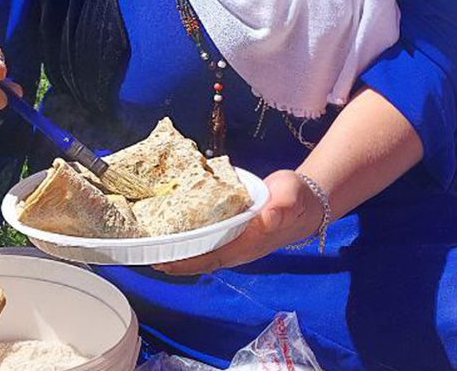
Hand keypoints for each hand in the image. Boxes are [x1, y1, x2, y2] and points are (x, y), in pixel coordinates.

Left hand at [153, 170, 322, 275]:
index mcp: (249, 241)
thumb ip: (281, 206)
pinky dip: (192, 244)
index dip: (187, 260)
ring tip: (154, 249)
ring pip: (205, 255)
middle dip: (175, 261)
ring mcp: (239, 245)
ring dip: (180, 254)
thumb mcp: (291, 195)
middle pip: (203, 260)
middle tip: (147, 255)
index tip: (162, 260)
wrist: (309, 204)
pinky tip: (178, 237)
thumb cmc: (298, 198)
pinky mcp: (238, 237)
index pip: (212, 256)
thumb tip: (268, 216)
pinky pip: (210, 245)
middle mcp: (241, 248)